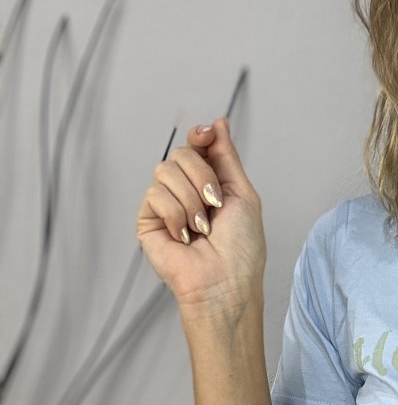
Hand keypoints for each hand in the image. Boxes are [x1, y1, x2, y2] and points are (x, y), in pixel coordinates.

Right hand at [136, 117, 266, 313]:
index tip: (207, 134)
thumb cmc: (242, 249)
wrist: (225, 282)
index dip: (200, 136)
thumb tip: (218, 123)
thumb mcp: (242, 194)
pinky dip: (176, 215)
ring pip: (165, 170)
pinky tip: (184, 237)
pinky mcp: (148, 220)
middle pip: (181, 153)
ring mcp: (165, 205)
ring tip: (202, 228)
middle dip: (203, 176)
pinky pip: (154, 194)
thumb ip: (226, 157)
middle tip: (215, 204)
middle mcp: (185, 191)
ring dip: (191, 199)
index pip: (197, 146)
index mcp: (209, 184)